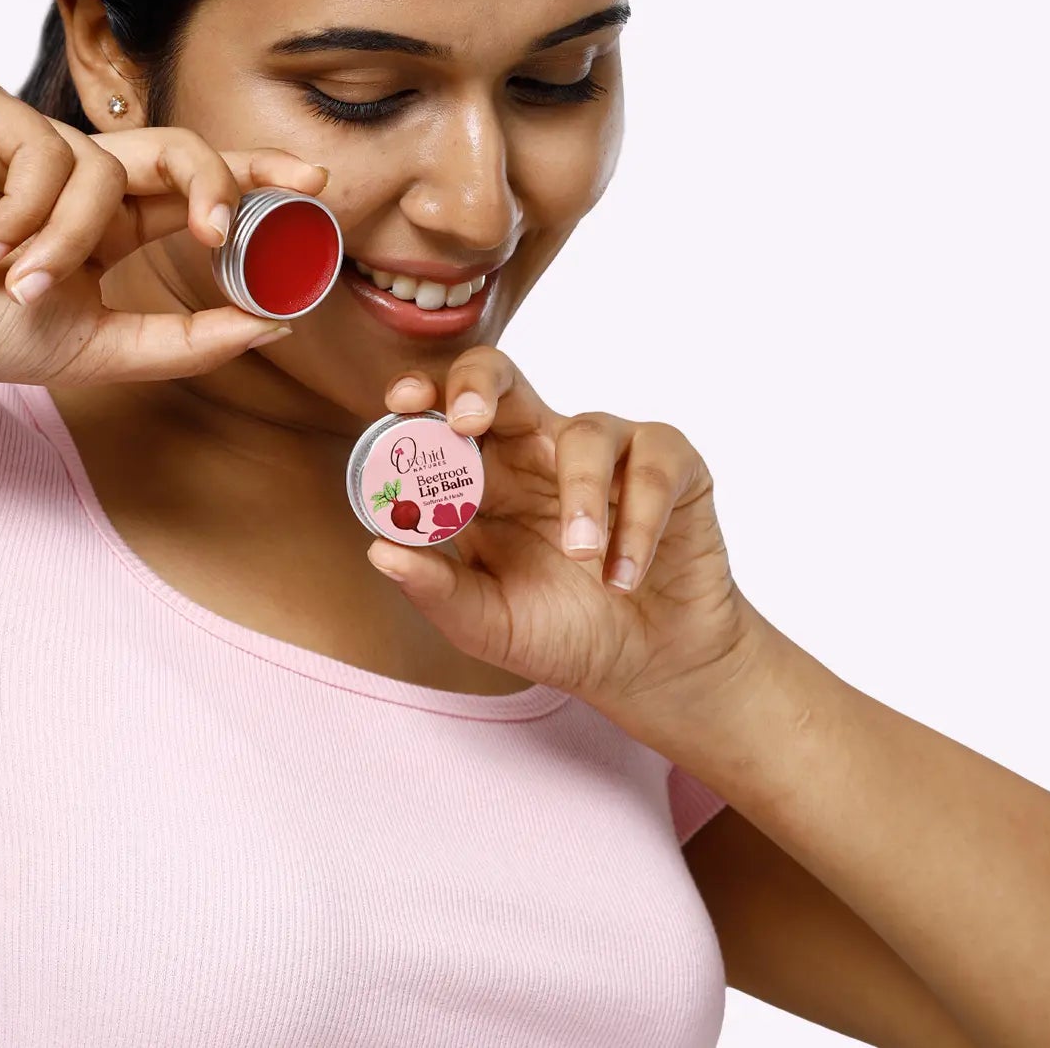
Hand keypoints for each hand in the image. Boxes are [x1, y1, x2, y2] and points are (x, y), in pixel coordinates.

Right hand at [0, 75, 327, 394]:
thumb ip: (183, 341)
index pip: (196, 185)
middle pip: (178, 149)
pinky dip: (21, 212)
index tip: (315, 185)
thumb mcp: (94, 345)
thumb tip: (272, 323)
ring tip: (13, 280)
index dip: (256, 176)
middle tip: (218, 224)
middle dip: (215, 178)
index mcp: (109, 218)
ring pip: (105, 170)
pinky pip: (48, 152)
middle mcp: (80, 169)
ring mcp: (36, 135)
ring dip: (66, 242)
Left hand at [364, 346, 764, 744]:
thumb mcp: (490, 624)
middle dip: (478, 385)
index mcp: (489, 478)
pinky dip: (639, 520)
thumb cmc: (564, 634)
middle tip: (466, 420)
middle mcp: (541, 450)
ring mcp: (608, 453)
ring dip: (582, 495)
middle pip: (502, 379)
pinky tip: (626, 576)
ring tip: (584, 557)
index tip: (401, 401)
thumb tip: (379, 551)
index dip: (424, 397)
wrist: (653, 669)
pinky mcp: (670, 467)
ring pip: (585, 432)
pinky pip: (653, 463)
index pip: (446, 415)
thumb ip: (437, 591)